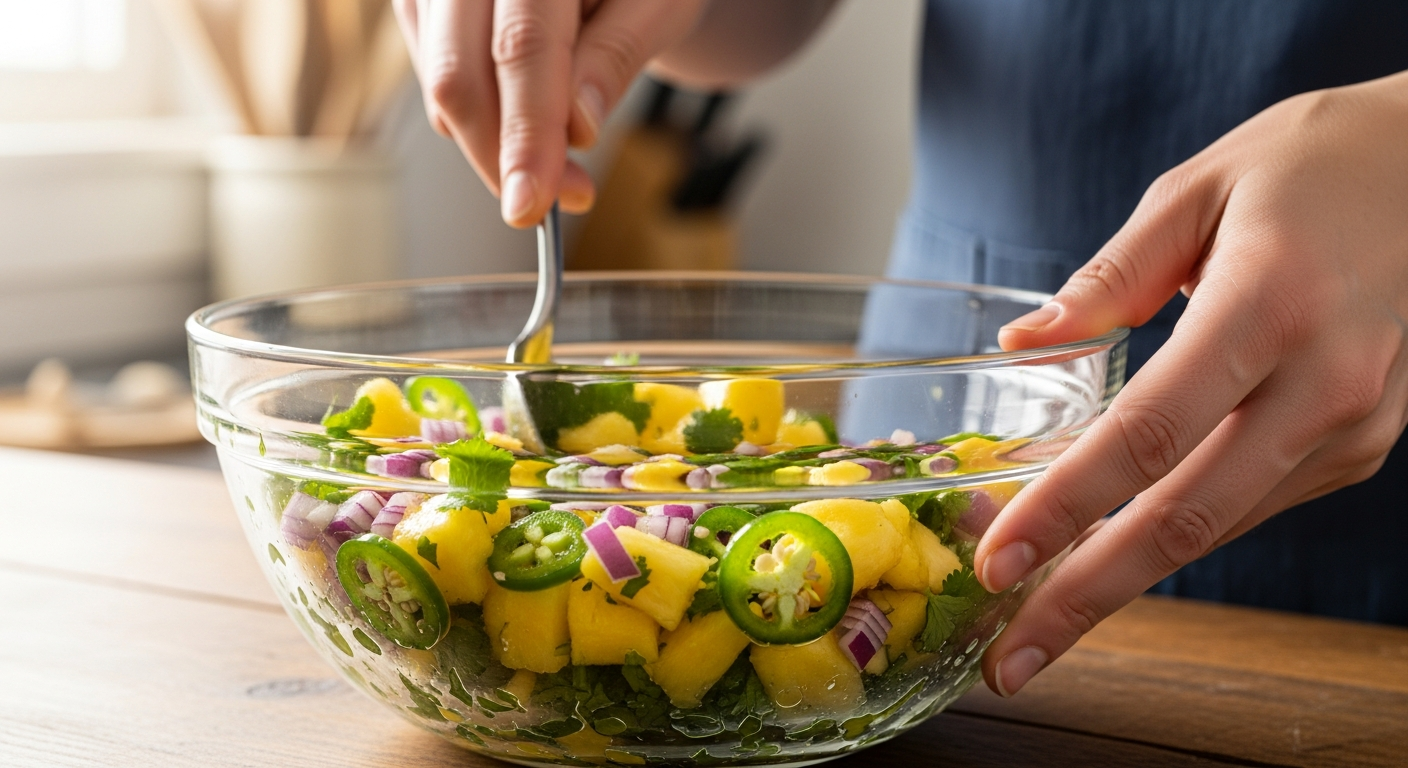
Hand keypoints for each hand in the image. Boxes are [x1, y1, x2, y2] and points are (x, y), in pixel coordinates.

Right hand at [394, 0, 705, 226]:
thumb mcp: (657, 6)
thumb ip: (615, 57)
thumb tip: (577, 128)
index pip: (522, 46)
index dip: (526, 133)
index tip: (532, 203)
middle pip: (458, 74)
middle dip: (500, 157)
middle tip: (553, 200)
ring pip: (441, 88)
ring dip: (493, 142)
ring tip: (559, 150)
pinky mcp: (421, 6)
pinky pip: (435, 84)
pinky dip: (480, 118)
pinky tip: (526, 112)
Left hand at [978, 71, 1407, 696]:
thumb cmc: (1313, 164)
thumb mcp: (1198, 189)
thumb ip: (1109, 277)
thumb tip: (1027, 345)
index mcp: (1267, 306)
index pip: (1148, 433)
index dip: (1067, 506)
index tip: (997, 561)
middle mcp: (1320, 383)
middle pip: (1187, 517)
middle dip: (1088, 596)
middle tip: (1013, 658)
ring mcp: (1352, 424)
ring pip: (1220, 526)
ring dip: (1125, 579)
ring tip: (1040, 621)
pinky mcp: (1361, 443)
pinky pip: (1249, 502)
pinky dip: (1176, 536)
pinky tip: (1113, 553)